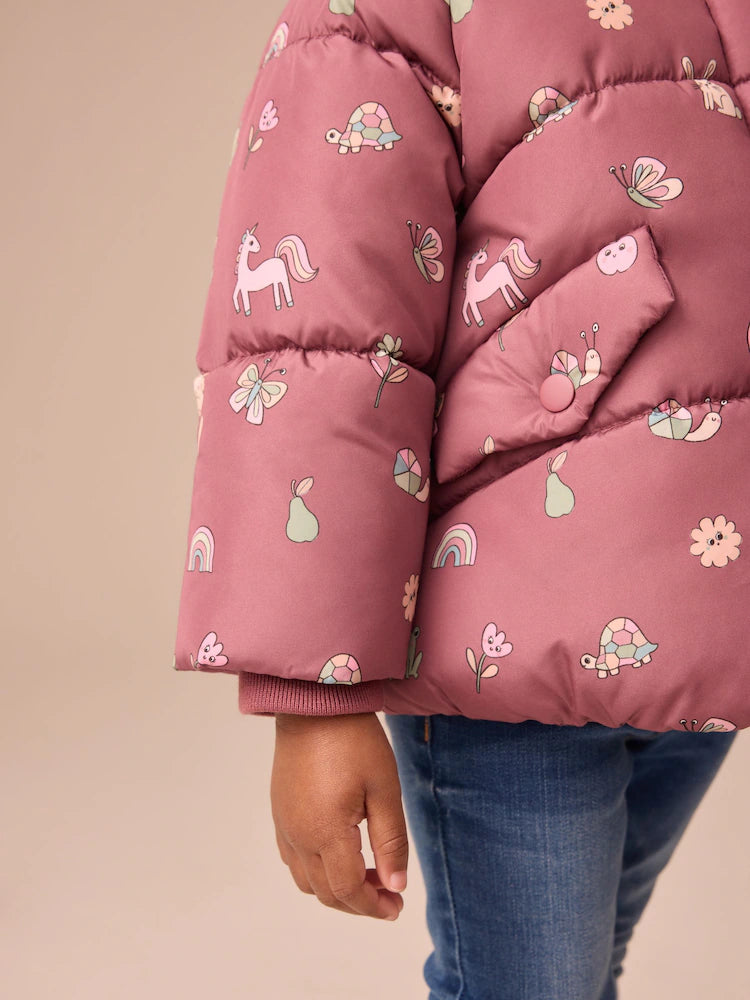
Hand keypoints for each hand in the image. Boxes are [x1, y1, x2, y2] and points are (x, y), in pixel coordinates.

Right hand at [271, 711, 407, 919]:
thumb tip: (396, 886)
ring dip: (336, 889)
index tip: (397, 906)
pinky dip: (316, 871)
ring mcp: (285, 825)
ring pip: (307, 881)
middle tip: (388, 894)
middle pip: (326, 893)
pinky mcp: (280, 812)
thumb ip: (390, 841)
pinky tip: (339, 854)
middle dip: (358, 903)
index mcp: (326, 832)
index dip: (374, 906)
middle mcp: (299, 836)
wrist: (314, 704)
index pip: (348, 890)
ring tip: (367, 875)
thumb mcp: (384, 789)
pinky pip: (293, 859)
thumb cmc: (354, 741)